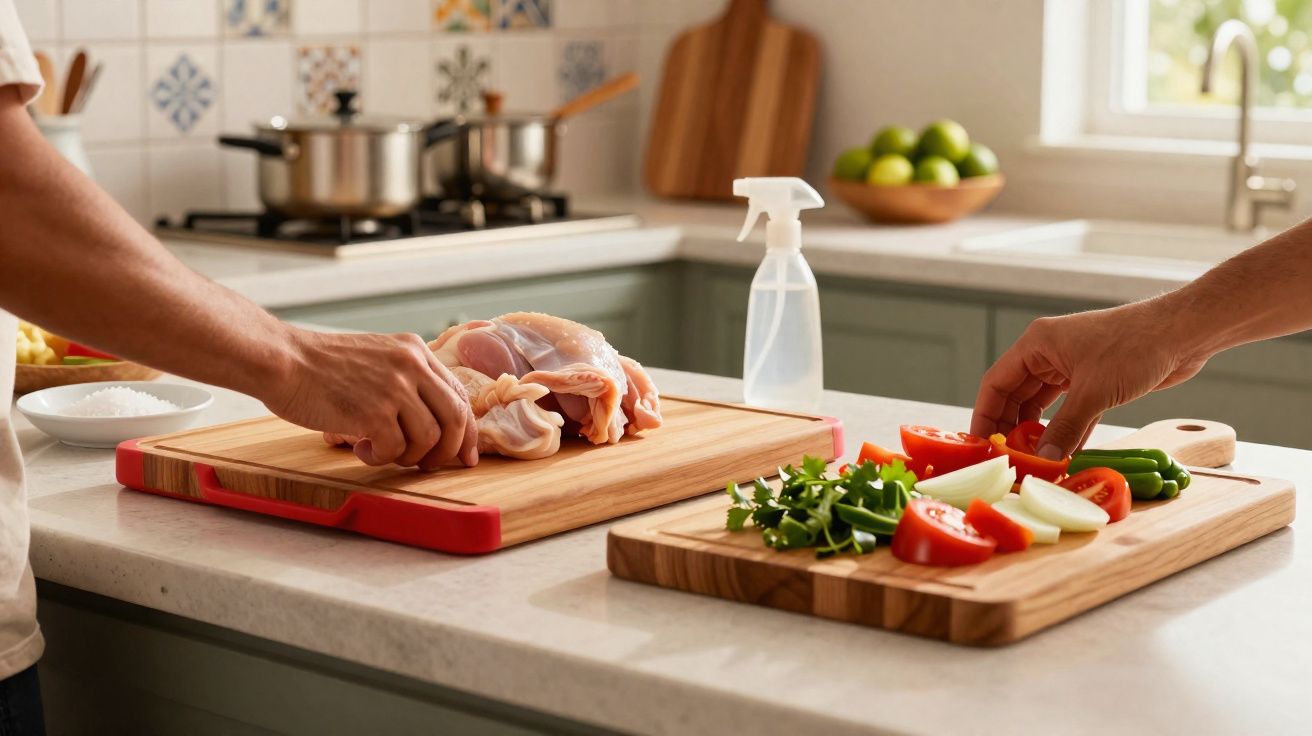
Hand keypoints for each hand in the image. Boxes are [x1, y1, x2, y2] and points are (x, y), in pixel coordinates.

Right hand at [263, 329, 477, 468]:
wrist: (282, 360)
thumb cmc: (320, 367)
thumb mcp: (376, 359)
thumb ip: (406, 380)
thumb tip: (435, 424)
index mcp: (414, 350)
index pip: (458, 393)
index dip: (467, 430)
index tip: (465, 455)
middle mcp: (412, 365)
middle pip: (456, 417)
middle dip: (448, 451)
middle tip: (428, 466)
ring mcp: (395, 387)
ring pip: (430, 438)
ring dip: (408, 456)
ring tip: (380, 451)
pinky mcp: (374, 411)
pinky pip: (396, 449)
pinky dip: (381, 458)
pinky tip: (361, 450)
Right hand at [970, 302, 1206, 459]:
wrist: (1184, 333)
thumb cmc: (1136, 346)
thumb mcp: (1094, 392)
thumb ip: (1065, 428)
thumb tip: (1043, 461)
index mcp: (1037, 344)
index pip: (996, 383)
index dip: (985, 415)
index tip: (981, 444)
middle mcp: (1049, 354)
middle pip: (1016, 396)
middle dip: (1011, 428)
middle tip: (1008, 459)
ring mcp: (1072, 367)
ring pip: (1042, 405)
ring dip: (1039, 433)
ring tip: (1033, 461)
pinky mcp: (1094, 381)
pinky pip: (1069, 411)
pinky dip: (1065, 431)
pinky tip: (1063, 454)